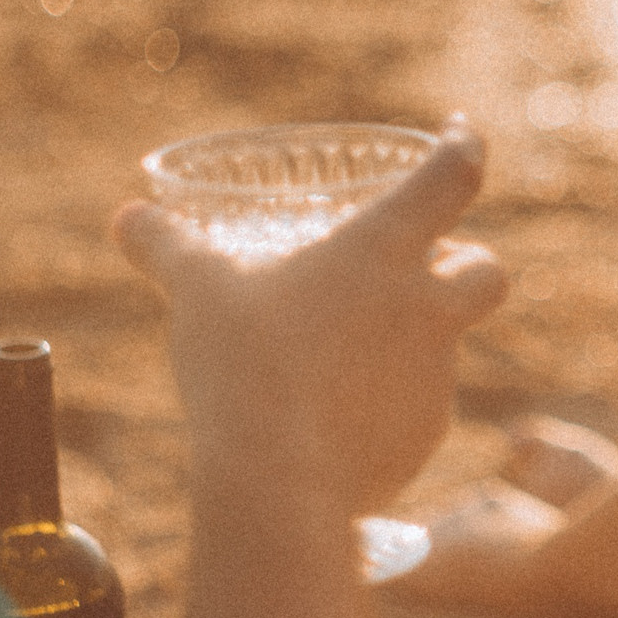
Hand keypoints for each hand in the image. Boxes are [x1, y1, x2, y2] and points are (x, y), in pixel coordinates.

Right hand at [113, 121, 507, 517]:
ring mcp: (434, 376)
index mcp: (381, 252)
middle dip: (469, 263)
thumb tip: (128, 217)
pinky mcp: (425, 435)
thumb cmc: (244, 367)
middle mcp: (425, 309)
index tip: (462, 134)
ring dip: (407, 343)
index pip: (451, 178)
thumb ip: (167, 248)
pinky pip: (413, 410)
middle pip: (489, 270)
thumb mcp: (198, 293)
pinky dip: (382, 407)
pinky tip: (329, 421)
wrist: (279, 482)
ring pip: (444, 347)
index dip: (464, 147)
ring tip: (333, 360)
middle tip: (425, 268)